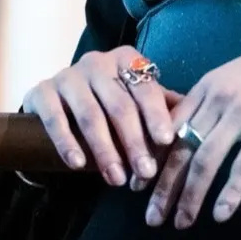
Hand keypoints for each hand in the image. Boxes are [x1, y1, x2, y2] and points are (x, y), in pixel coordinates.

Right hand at [23, 45, 179, 190]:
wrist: (58, 103)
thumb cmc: (109, 105)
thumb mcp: (136, 102)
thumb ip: (162, 110)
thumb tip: (198, 126)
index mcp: (126, 60)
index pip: (145, 88)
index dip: (157, 115)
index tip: (167, 142)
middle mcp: (96, 62)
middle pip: (119, 105)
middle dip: (134, 142)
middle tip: (145, 173)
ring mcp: (67, 75)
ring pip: (89, 114)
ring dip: (104, 150)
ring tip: (116, 179)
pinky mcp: (41, 91)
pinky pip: (56, 118)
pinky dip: (67, 143)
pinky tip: (78, 164)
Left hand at [143, 20, 240, 227]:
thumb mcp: (236, 78)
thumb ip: (212, 103)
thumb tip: (189, 134)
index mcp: (206, 87)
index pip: (166, 129)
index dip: (150, 160)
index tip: (137, 188)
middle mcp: (218, 97)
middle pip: (180, 149)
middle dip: (163, 187)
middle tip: (152, 219)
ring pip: (206, 159)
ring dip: (191, 196)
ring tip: (182, 223)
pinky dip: (230, 192)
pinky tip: (221, 214)